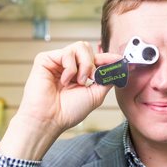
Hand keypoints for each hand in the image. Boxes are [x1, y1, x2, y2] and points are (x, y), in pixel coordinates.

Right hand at [0, 41, 120, 160]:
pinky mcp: (45, 59)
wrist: (51, 119)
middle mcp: (68, 66)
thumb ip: (107, 80)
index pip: (95, 59)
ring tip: (78, 81)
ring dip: (84, 65)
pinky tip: (64, 81)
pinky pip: (66, 53)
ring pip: (79, 47)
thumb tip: (119, 68)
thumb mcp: (95, 95)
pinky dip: (70, 68)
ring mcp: (57, 62)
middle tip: (90, 79)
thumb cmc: (69, 111)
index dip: (108, 58)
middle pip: (87, 48)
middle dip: (93, 63)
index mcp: (79, 74)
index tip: (120, 59)